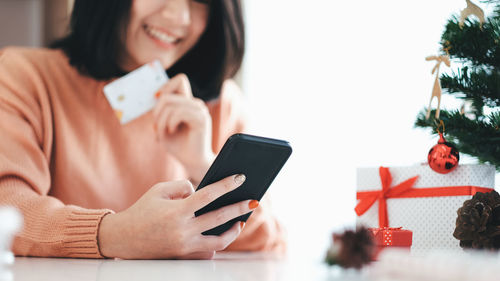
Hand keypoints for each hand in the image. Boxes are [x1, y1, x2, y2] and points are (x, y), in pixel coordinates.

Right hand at [98, 174, 258, 258]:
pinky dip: (216, 244)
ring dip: (233, 231)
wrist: (122, 238)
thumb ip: (183, 186)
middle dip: (240, 208)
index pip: (208, 195)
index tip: (241, 177)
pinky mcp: (183, 255)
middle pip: (219, 218)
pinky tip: (223, 234)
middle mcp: (183, 230)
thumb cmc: (142, 210)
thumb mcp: (159, 190)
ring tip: (241, 221)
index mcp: (177, 211)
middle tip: (254, 201)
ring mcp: (184, 246)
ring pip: (218, 241)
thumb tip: (202, 192)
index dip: (226, 185)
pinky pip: (207, 252)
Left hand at [153, 74, 213, 183]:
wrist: (192, 163)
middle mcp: (196, 104)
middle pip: (168, 95)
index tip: (158, 104)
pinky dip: (168, 123)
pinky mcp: (201, 119)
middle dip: (156, 112)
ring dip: (160, 121)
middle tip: (156, 128)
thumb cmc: (178, 147)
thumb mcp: (164, 126)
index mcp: (188, 103)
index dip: (166, 87)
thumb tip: (155, 96)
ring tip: (161, 134)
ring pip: (170, 105)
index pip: (180, 80)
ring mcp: (200, 110)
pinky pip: (178, 113)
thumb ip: (160, 112)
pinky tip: (171, 132)